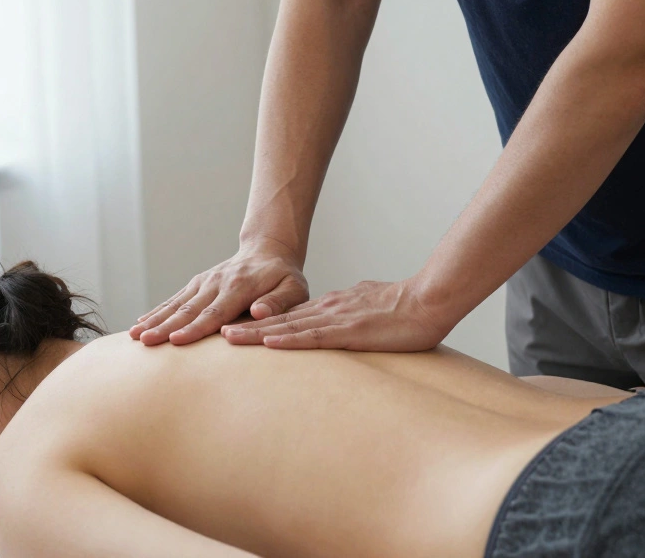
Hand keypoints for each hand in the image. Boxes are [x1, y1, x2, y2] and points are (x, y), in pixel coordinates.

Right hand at [129, 238, 309, 345]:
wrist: (267, 252)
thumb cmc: (284, 278)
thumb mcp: (294, 288)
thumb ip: (279, 301)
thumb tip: (259, 312)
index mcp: (239, 287)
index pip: (215, 312)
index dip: (195, 328)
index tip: (176, 341)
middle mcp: (216, 283)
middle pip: (188, 310)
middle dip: (165, 328)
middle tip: (145, 342)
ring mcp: (203, 282)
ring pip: (176, 304)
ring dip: (155, 321)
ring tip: (134, 336)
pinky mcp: (196, 284)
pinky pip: (174, 300)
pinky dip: (156, 312)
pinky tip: (139, 324)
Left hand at [219, 278, 448, 350]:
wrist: (429, 300)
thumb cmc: (407, 309)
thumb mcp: (370, 309)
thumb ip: (351, 315)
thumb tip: (342, 322)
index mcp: (332, 307)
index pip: (289, 316)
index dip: (260, 322)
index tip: (235, 327)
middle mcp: (327, 310)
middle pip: (279, 320)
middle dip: (246, 327)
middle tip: (215, 332)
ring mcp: (336, 319)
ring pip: (288, 327)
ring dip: (256, 333)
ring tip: (227, 337)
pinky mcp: (349, 332)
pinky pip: (313, 337)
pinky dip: (287, 340)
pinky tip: (267, 342)